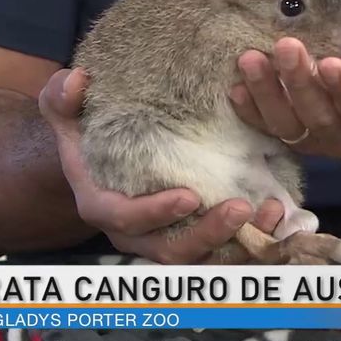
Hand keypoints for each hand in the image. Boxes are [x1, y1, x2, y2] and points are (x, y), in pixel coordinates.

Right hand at [38, 68, 283, 263]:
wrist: (101, 163)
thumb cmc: (86, 135)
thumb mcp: (67, 112)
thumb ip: (63, 97)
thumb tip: (77, 82)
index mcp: (103, 206)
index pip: (126, 218)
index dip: (156, 212)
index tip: (190, 195)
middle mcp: (135, 235)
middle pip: (171, 250)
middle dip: (208, 234)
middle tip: (242, 207)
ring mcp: (165, 241)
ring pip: (202, 259)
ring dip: (238, 243)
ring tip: (268, 212)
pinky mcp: (193, 240)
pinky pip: (223, 253)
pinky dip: (251, 241)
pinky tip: (277, 215)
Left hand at [229, 26, 340, 157]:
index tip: (332, 63)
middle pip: (318, 113)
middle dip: (298, 81)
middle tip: (284, 46)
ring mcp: (315, 138)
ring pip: (287, 123)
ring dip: (265, 93)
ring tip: (249, 59)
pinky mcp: (293, 133)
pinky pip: (267, 126)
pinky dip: (249, 109)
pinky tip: (233, 86)